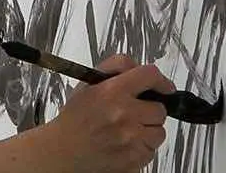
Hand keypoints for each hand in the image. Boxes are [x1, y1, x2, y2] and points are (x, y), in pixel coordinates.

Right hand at [46, 55, 175, 172]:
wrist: (62, 152)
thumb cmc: (73, 120)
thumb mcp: (87, 84)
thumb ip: (113, 68)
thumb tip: (136, 66)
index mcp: (112, 91)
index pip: (150, 76)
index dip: (161, 81)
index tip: (164, 87)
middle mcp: (124, 114)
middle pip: (160, 109)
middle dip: (150, 111)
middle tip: (134, 114)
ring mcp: (131, 138)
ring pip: (159, 132)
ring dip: (148, 131)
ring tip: (128, 131)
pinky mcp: (134, 158)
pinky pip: (151, 151)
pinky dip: (141, 149)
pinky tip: (125, 145)